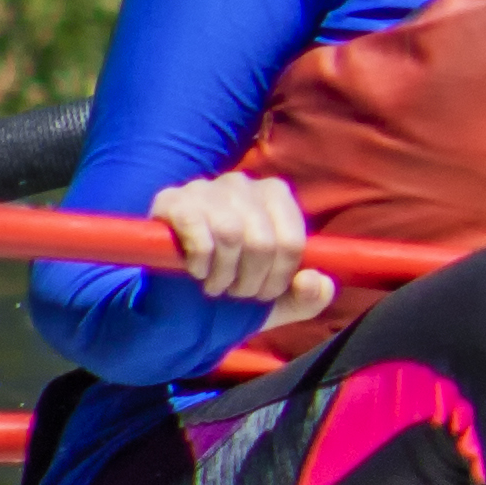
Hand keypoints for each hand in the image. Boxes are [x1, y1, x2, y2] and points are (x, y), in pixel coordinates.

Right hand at [147, 173, 336, 329]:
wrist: (179, 292)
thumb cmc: (236, 285)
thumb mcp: (280, 301)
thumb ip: (311, 297)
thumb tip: (313, 280)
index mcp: (275, 194)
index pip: (292, 241)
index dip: (280, 278)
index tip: (264, 294)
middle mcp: (243, 183)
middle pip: (262, 241)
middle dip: (251, 280)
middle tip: (236, 293)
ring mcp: (205, 187)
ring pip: (230, 235)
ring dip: (224, 274)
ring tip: (217, 285)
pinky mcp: (172, 201)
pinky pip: (196, 233)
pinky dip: (200, 263)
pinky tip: (196, 271)